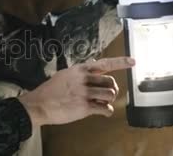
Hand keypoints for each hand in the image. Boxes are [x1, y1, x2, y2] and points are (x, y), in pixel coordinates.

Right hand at [18, 56, 134, 126]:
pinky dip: (106, 112)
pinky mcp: (84, 106)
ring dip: (108, 101)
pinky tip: (102, 112)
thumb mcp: (65, 74)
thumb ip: (81, 72)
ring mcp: (84, 92)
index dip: (121, 62)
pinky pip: (105, 108)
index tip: (133, 61)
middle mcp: (84, 79)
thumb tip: (96, 66)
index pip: (105, 63)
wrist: (39, 104)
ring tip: (100, 103)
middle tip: (106, 95)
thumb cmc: (50, 91)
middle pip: (111, 82)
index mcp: (80, 70)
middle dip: (112, 90)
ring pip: (110, 95)